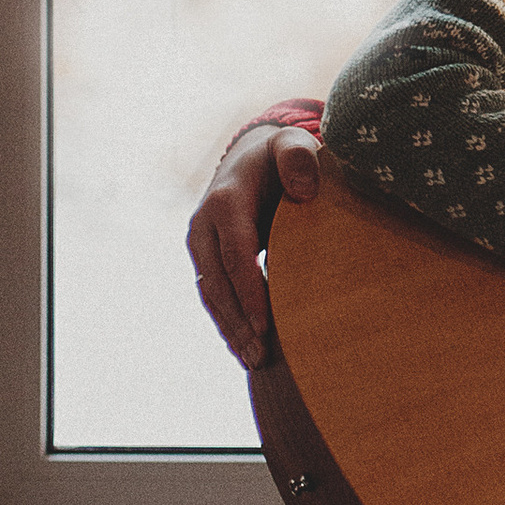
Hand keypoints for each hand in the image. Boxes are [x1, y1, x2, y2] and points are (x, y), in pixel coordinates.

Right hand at [186, 119, 320, 371]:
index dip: (248, 291)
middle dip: (237, 321)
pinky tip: (245, 346)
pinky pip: (213, 293)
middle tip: (261, 356)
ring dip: (229, 329)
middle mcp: (204, 224)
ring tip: (254, 361)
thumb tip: (303, 190)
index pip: (236, 254)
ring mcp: (201, 242)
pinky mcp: (206, 256)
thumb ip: (299, 157)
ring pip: (210, 293)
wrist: (250, 153)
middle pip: (217, 282)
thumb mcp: (292, 144)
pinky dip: (227, 320)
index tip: (266, 324)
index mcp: (226, 201)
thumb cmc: (280, 153)